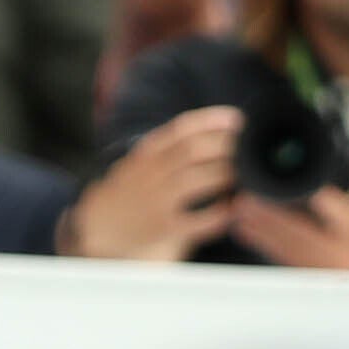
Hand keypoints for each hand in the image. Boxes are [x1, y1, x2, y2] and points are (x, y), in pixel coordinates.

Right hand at [66, 104, 239, 260]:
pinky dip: (221, 213)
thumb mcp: (143, 163)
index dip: (212, 120)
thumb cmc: (134, 192)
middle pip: (194, 150)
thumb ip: (171, 150)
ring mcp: (157, 201)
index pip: (181, 128)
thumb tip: (219, 131)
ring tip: (246, 176)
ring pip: (198, 179)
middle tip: (249, 149)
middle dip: (226, 146)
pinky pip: (201, 220)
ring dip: (226, 175)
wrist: (98, 229)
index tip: (238, 119)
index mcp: (147, 153)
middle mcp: (150, 173)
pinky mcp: (165, 229)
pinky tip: (232, 209)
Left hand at [225, 128, 348, 271]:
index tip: (299, 189)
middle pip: (301, 232)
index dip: (317, 200)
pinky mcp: (306, 271)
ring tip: (238, 209)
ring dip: (259, 228)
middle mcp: (338, 250)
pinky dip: (260, 242)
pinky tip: (241, 228)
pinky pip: (281, 256)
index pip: (336, 212)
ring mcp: (320, 263)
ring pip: (286, 245)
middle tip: (246, 199)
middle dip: (272, 217)